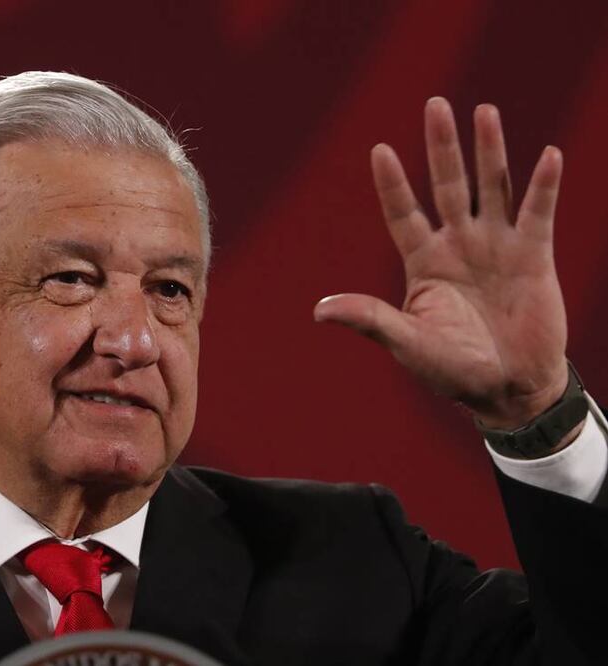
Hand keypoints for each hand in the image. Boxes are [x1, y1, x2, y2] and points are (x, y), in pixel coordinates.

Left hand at [313, 98, 567, 429]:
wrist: (508, 388)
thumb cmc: (452, 369)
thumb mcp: (407, 343)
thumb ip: (370, 319)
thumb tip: (319, 310)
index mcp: (423, 262)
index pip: (403, 212)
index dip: (393, 183)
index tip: (379, 149)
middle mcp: (458, 245)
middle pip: (447, 184)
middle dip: (441, 146)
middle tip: (435, 103)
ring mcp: (496, 246)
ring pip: (491, 187)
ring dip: (489, 151)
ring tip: (484, 111)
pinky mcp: (534, 256)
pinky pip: (538, 213)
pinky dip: (543, 185)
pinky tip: (547, 154)